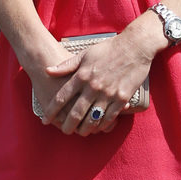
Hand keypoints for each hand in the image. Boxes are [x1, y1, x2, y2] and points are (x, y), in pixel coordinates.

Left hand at [35, 27, 155, 136]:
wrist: (135, 46)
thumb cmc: (109, 49)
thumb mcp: (85, 54)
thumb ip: (67, 65)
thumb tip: (48, 71)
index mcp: (82, 75)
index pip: (61, 97)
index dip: (51, 111)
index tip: (45, 120)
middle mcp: (93, 86)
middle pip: (75, 113)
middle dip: (67, 126)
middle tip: (64, 131)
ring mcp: (108, 94)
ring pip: (92, 119)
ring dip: (84, 129)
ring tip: (80, 132)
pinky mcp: (122, 98)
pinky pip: (110, 117)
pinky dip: (102, 125)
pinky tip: (98, 128)